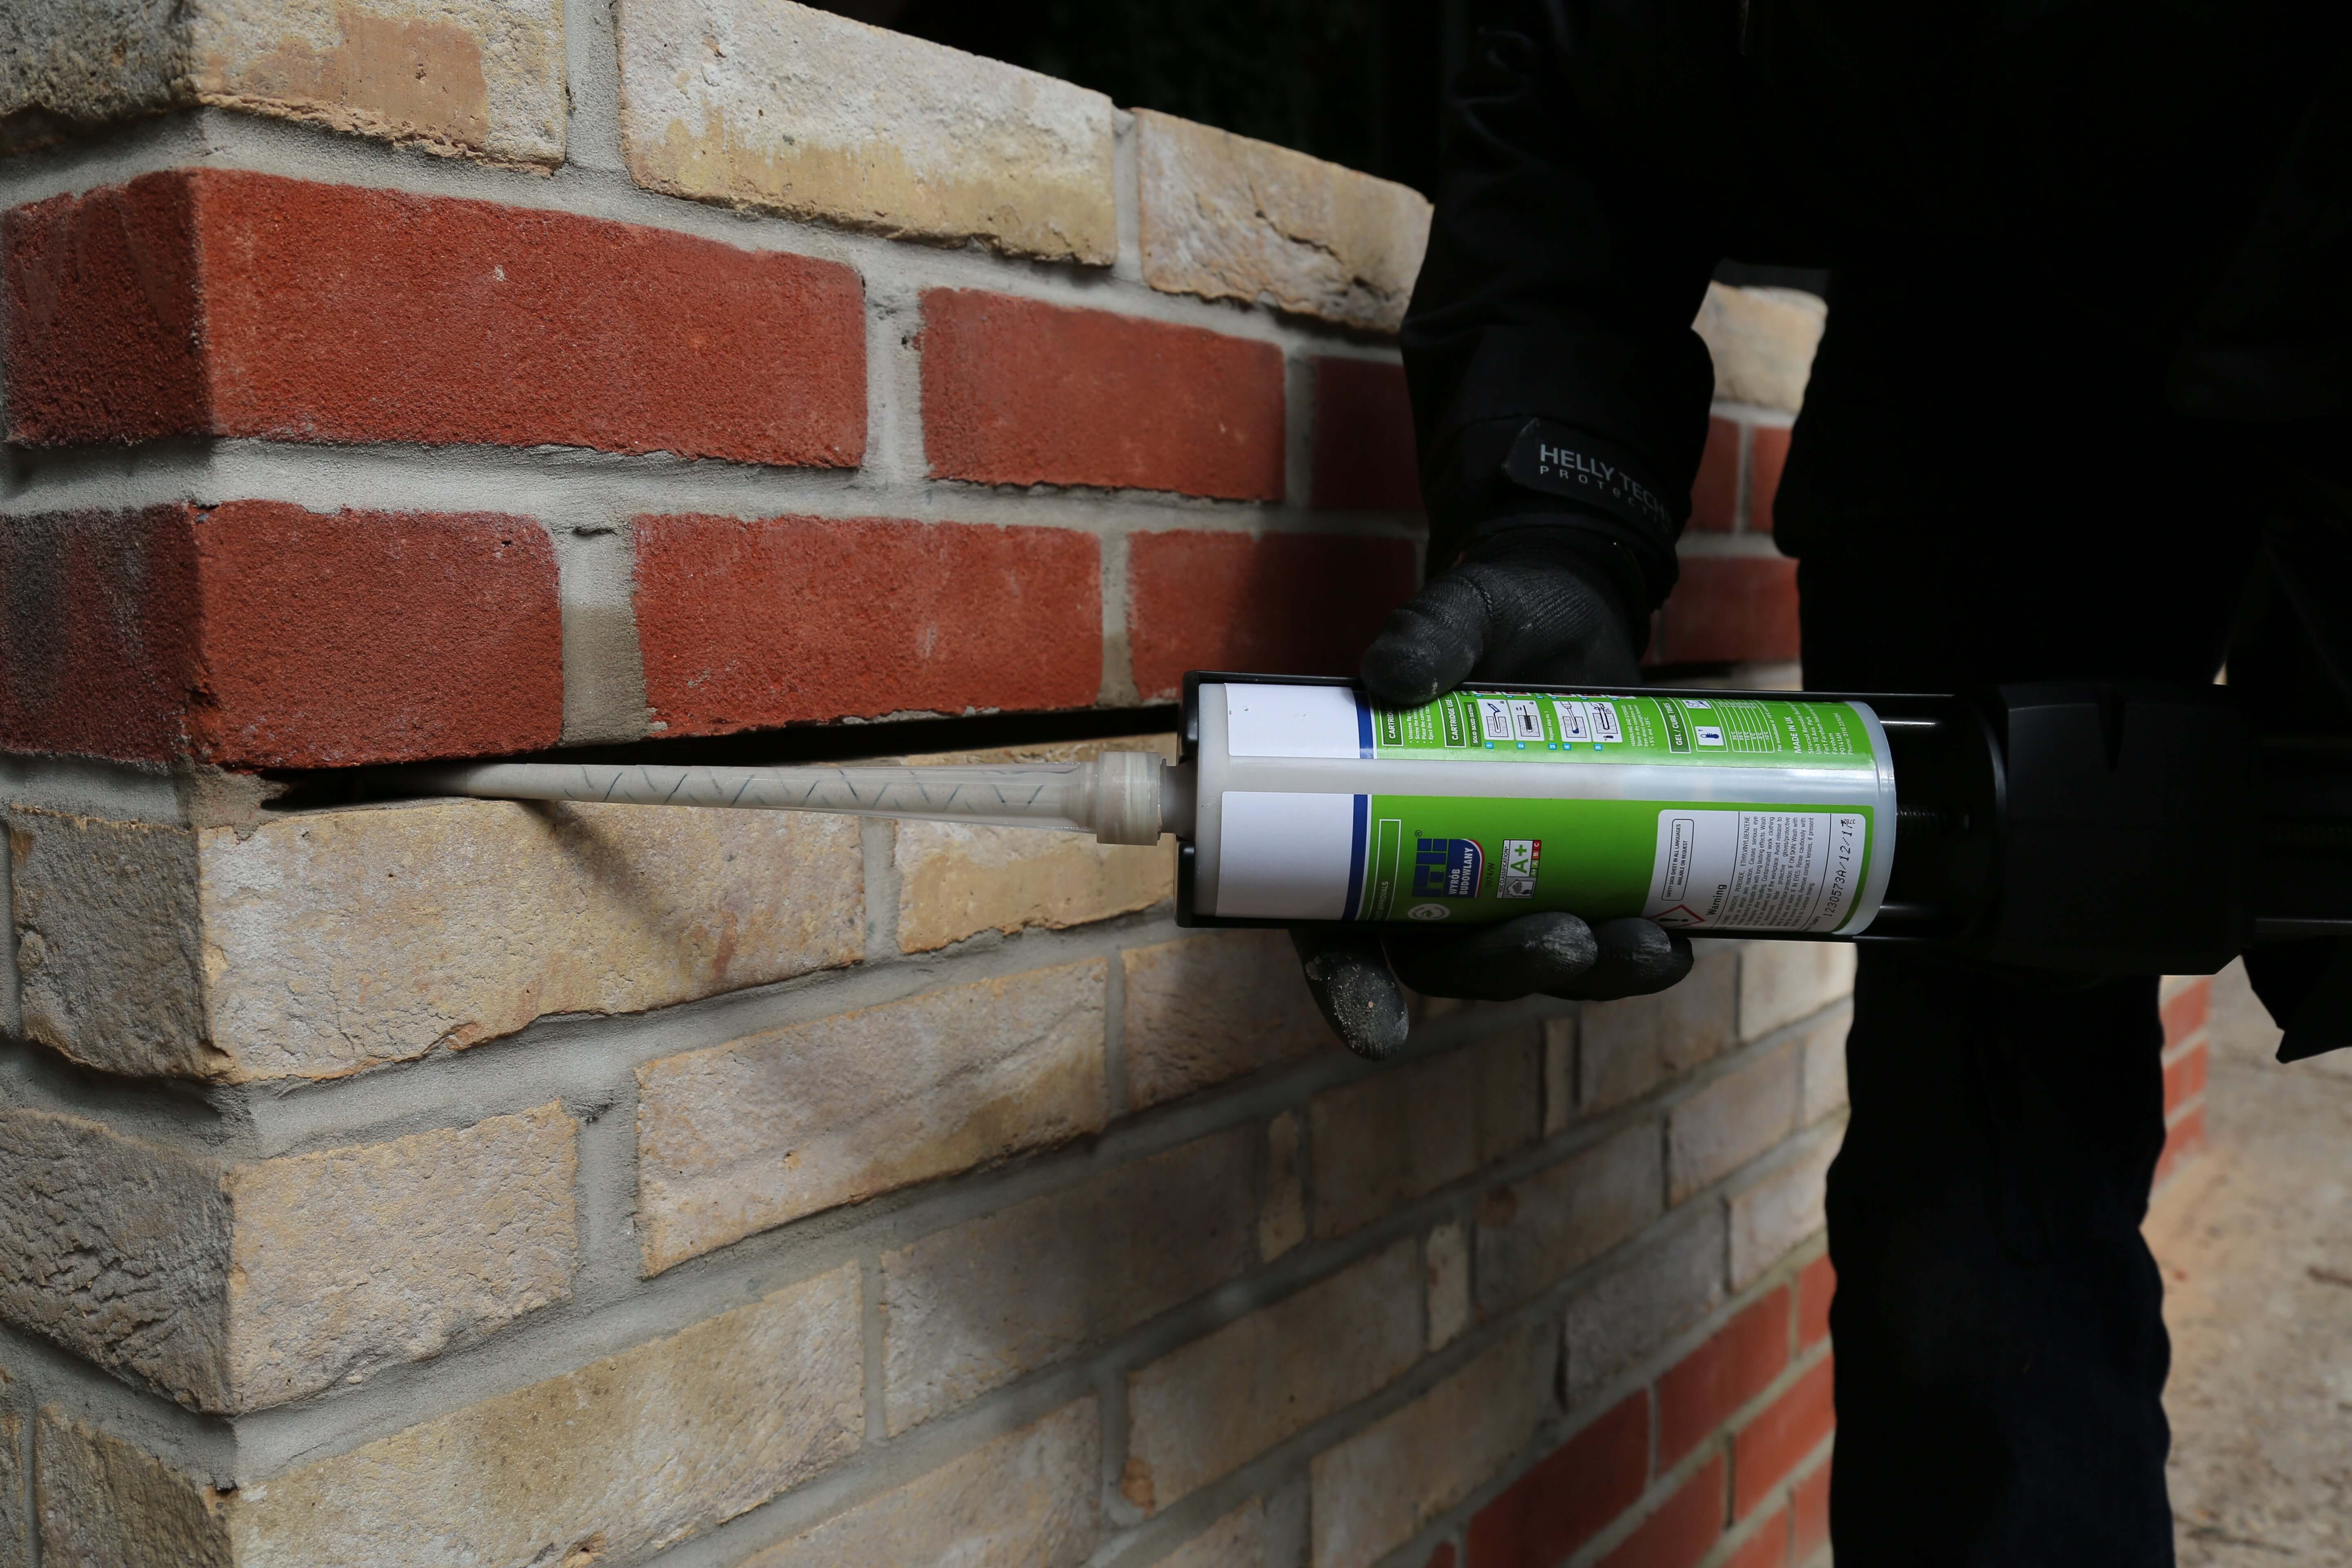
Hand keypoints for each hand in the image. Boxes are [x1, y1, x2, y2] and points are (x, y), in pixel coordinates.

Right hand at [1295, 530, 1693, 1058]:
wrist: (1580, 611)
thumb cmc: (1500, 612)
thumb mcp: (1469, 607)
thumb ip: (1432, 632)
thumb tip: (1389, 677)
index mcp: (1363, 824)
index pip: (1330, 925)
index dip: (1348, 986)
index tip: (1379, 1033)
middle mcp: (1429, 868)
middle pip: (1446, 957)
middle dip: (1506, 968)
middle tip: (1564, 944)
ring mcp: (1506, 878)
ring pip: (1530, 957)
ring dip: (1588, 971)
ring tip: (1648, 949)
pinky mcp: (1577, 871)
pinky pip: (1601, 935)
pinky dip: (1639, 951)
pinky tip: (1681, 941)